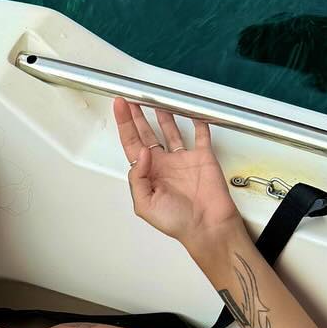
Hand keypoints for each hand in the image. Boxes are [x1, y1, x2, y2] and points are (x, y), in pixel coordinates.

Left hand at [112, 98, 241, 246]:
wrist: (207, 226)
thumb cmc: (177, 222)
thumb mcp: (145, 205)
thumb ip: (138, 178)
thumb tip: (142, 153)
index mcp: (149, 175)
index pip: (132, 144)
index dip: (124, 125)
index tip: (119, 107)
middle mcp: (164, 165)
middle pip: (147, 134)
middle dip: (137, 117)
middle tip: (130, 101)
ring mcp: (183, 160)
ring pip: (171, 131)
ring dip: (163, 116)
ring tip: (154, 102)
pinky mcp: (203, 157)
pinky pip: (200, 135)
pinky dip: (198, 123)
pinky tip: (192, 113)